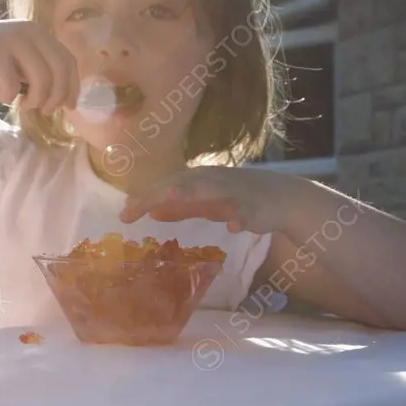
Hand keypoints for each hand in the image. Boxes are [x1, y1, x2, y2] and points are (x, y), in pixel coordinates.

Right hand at [0, 19, 79, 115]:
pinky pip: (13, 86)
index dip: (72, 87)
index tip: (70, 106)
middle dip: (56, 97)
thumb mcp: (22, 59)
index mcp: (41, 33)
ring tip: (22, 104)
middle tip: (45, 110)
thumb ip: (42, 69)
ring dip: (34, 100)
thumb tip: (65, 97)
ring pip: (41, 80)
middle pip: (60, 72)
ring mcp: (14, 41)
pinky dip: (7, 97)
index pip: (68, 61)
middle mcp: (31, 33)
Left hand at [119, 165, 292, 234]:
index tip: (122, 217)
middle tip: (135, 206)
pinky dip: (240, 217)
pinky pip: (248, 212)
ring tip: (171, 197)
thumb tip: (151, 211)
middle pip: (182, 185)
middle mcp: (214, 180)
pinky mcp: (258, 206)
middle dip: (158, 194)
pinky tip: (233, 226)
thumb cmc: (238, 199)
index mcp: (199, 180)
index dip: (144, 199)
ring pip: (213, 191)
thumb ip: (181, 207)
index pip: (165, 187)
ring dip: (192, 193)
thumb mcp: (205, 203)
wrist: (282, 199)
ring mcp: (236, 192)